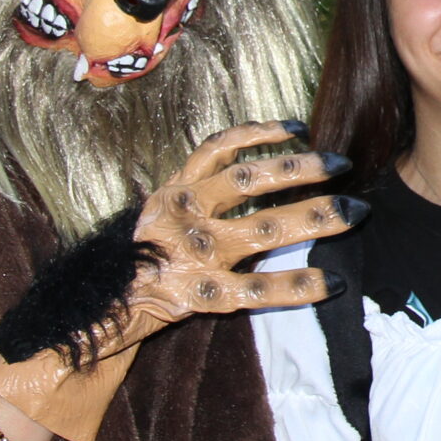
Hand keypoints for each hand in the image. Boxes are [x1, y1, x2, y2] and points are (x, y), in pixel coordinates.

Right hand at [0, 121, 358, 440]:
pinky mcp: (198, 296)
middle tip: (343, 163)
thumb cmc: (130, 263)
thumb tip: (252, 176)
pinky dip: (297, 286)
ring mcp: (192, 254)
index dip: (262, 133)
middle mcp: (183, 213)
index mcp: (173, 190)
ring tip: (353, 211)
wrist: (87, 313)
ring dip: (314, 217)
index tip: (299, 127)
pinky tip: (331, 283)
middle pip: (251, 180)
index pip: (220, 148)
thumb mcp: (155, 216)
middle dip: (303, 169)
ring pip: (264, 228)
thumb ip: (194, 196)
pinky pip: (257, 290)